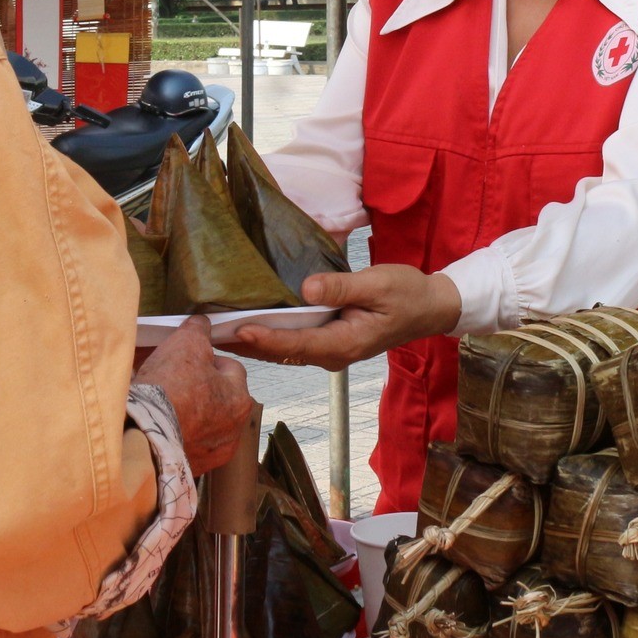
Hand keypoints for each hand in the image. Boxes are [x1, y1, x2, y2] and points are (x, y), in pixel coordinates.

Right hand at [134, 315, 252, 473]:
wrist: (144, 436)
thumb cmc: (171, 387)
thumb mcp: (187, 343)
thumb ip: (198, 330)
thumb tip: (202, 322)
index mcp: (240, 399)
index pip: (230, 368)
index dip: (206, 358)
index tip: (186, 359)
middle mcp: (233, 430)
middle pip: (216, 397)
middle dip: (197, 386)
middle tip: (171, 380)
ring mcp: (213, 454)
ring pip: (202, 421)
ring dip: (187, 411)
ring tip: (161, 403)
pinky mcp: (191, 469)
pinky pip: (186, 443)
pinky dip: (176, 433)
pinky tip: (158, 424)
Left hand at [225, 264, 462, 371]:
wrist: (429, 307)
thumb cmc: (407, 293)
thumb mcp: (378, 284)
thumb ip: (342, 287)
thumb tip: (306, 288)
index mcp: (344, 343)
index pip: (295, 344)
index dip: (264, 337)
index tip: (235, 329)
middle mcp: (332, 354)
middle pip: (281, 352)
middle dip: (244, 344)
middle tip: (208, 334)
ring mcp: (329, 350)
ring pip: (282, 351)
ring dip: (251, 343)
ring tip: (216, 332)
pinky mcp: (328, 342)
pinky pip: (292, 344)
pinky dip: (267, 337)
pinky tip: (246, 327)